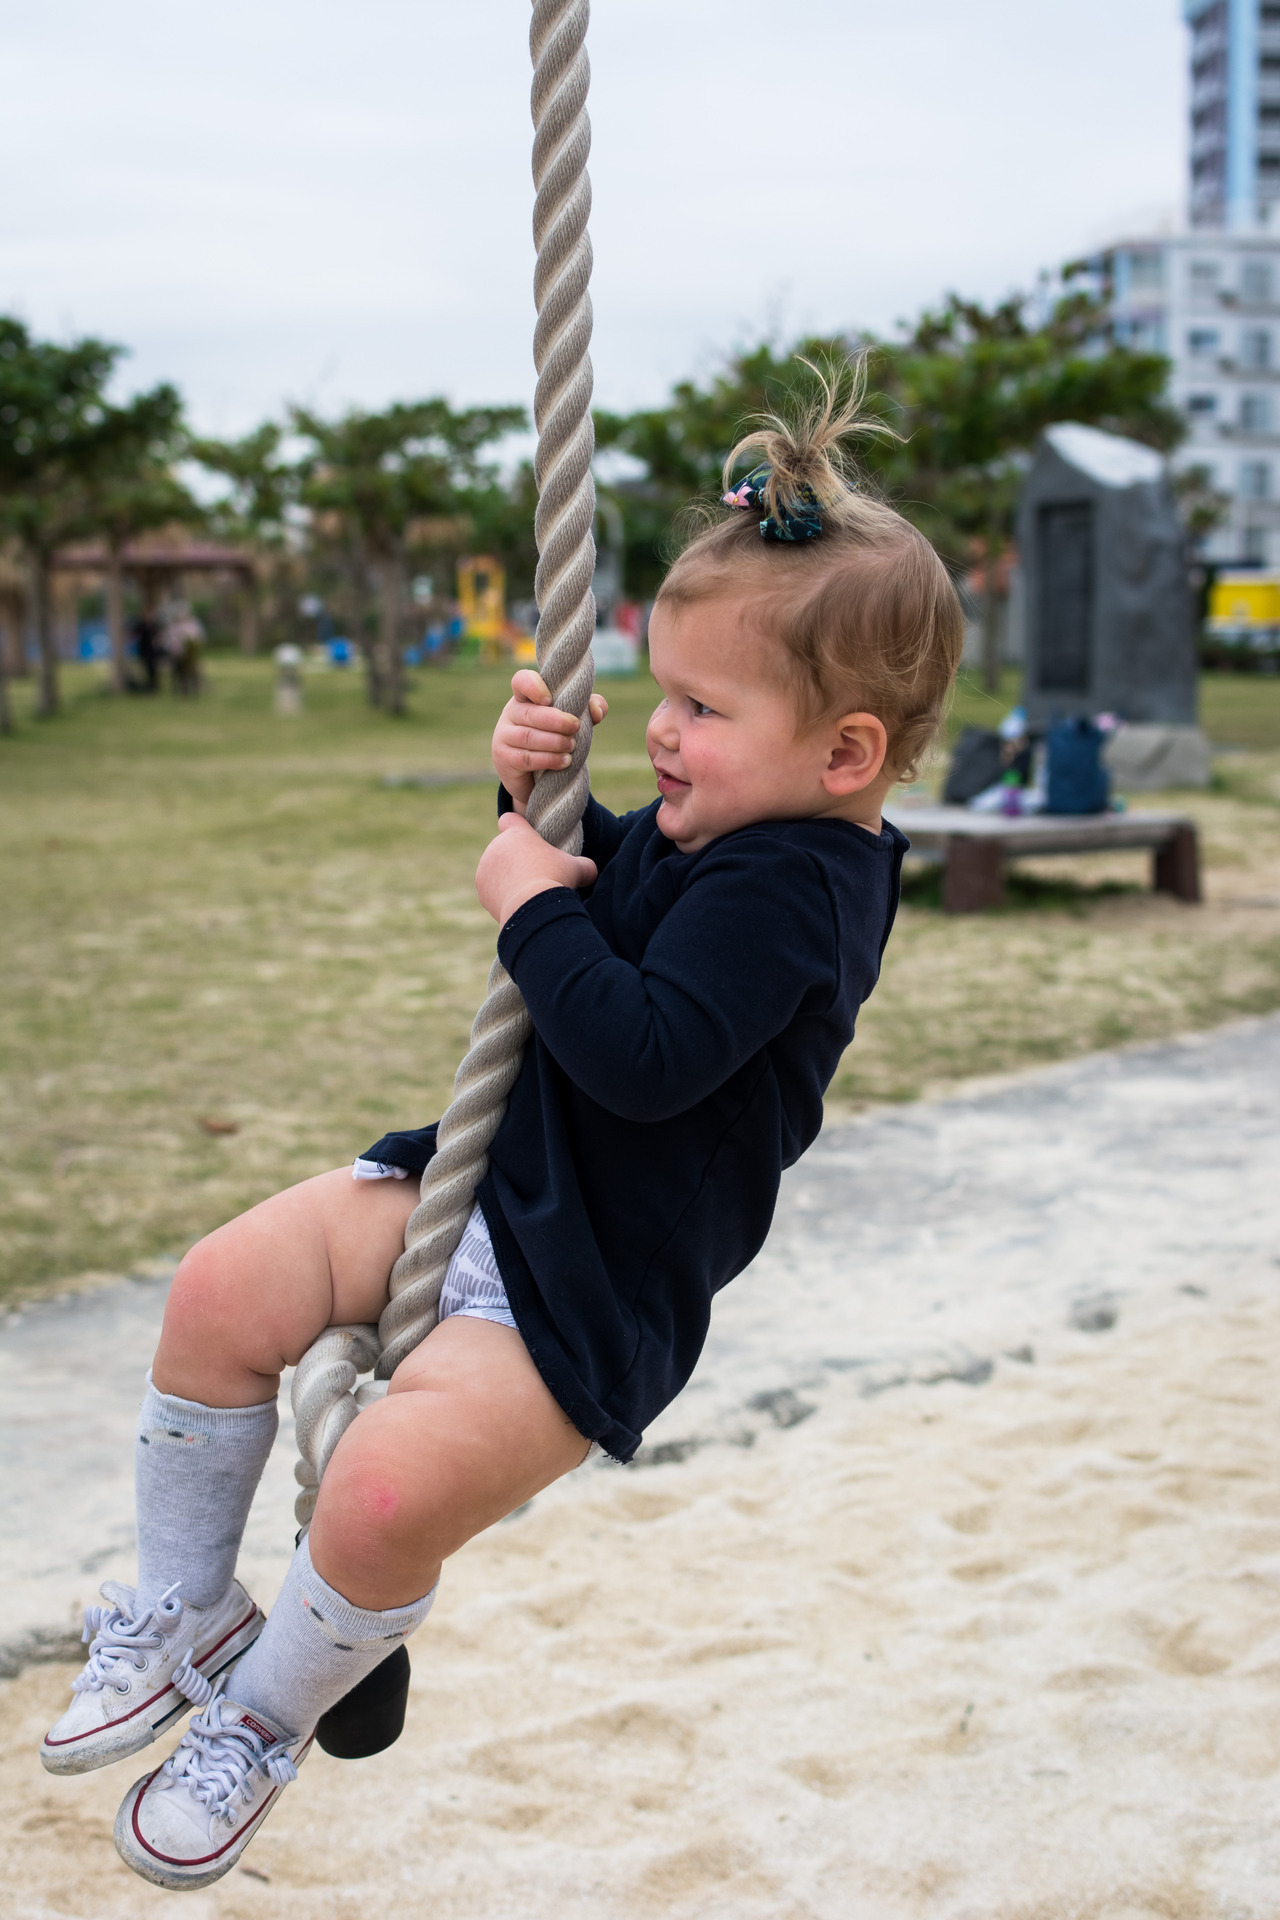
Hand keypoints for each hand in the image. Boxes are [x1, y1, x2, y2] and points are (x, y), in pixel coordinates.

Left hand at [475, 812, 597, 924]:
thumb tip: (591, 871)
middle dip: (517, 859)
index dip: (516, 827)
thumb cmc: (555, 880)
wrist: (533, 908)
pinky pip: (492, 888)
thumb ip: (584, 865)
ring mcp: (486, 867)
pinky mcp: (482, 888)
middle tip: (535, 874)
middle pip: (506, 849)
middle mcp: (496, 846)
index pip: (509, 819)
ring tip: (527, 891)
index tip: (525, 839)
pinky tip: (518, 902)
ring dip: (508, 877)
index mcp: (517, 833)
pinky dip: (501, 894)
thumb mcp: (577, 869)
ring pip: (497, 869)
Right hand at [492, 669, 607, 809]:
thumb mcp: (571, 720)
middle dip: (557, 721)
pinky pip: (527, 758)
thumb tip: (597, 711)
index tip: (551, 700)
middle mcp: (511, 713)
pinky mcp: (505, 758)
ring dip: (555, 742)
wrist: (531, 772)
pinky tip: (565, 761)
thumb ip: (588, 708)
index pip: (521, 681)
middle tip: (575, 727)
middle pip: (530, 713)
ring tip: (571, 746)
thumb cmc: (554, 736)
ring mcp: (504, 736)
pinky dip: (549, 760)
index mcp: (525, 697)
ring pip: (528, 737)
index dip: (534, 687)